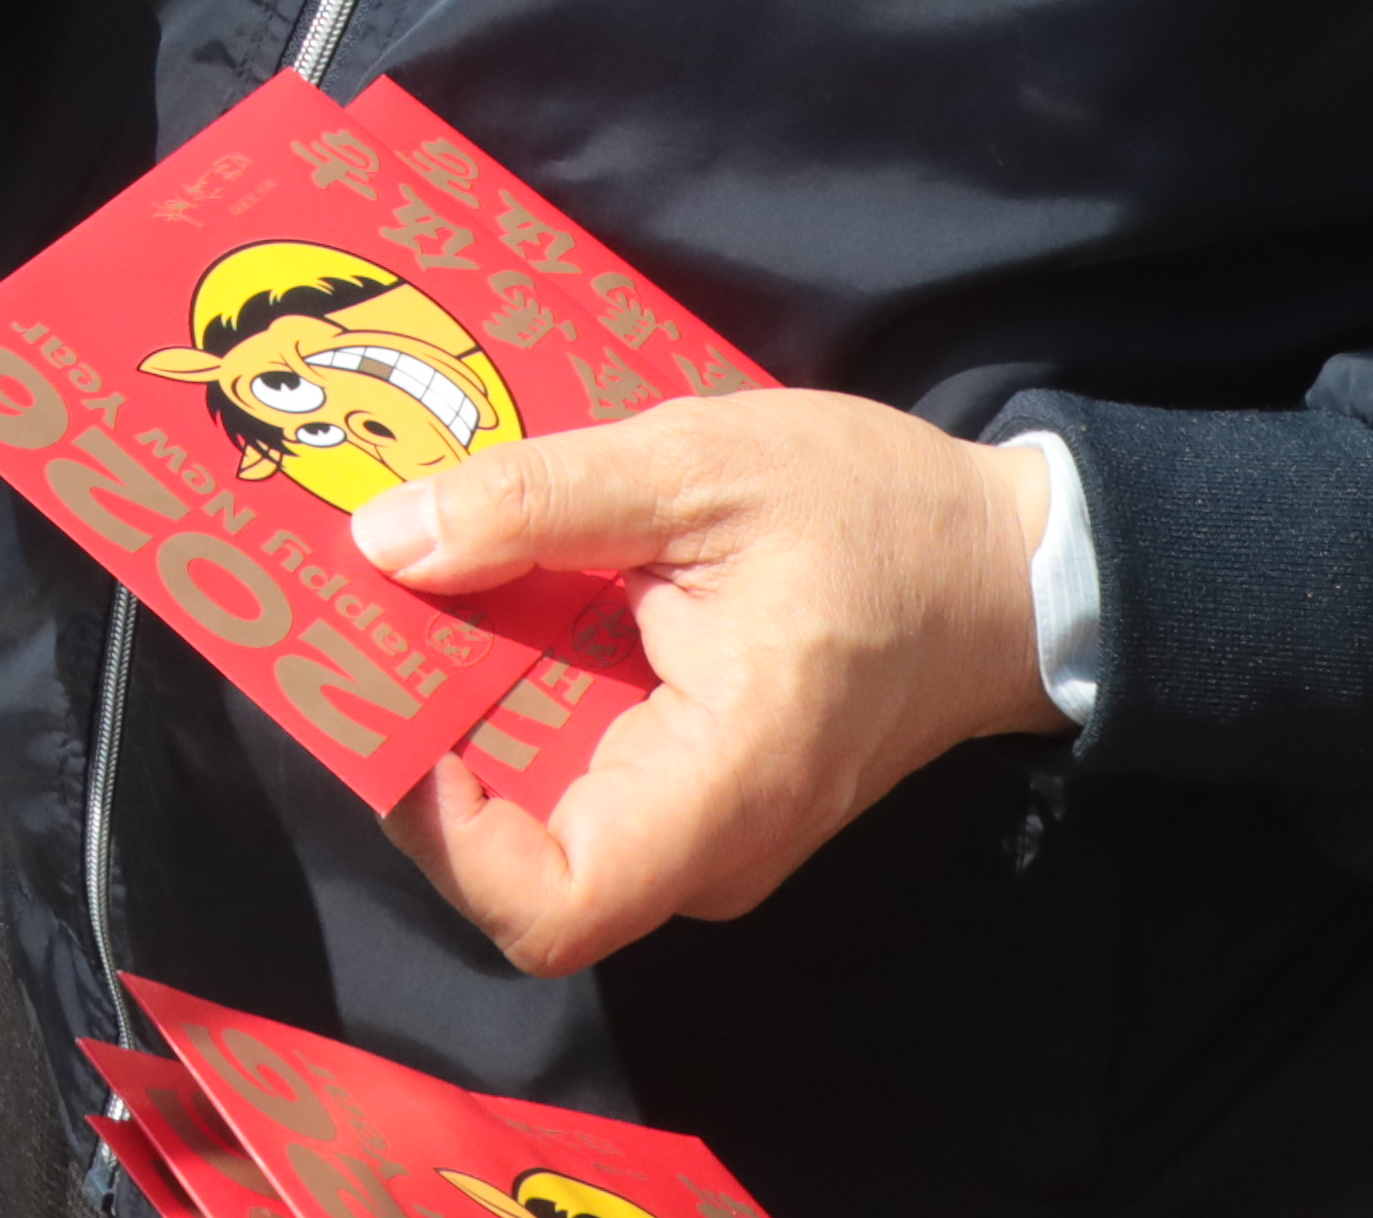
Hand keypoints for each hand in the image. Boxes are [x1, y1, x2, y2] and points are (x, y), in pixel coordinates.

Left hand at [351, 390, 1063, 973]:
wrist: (1006, 568)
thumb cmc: (871, 515)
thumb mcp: (698, 465)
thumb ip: (539, 502)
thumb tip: (386, 543)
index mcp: (723, 785)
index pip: (551, 907)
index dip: (447, 837)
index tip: (400, 714)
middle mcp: (712, 848)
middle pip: (523, 861)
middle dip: (430, 743)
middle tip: (367, 619)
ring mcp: (710, 835)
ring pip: (544, 817)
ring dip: (469, 714)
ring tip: (416, 591)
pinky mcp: (705, 800)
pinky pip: (583, 780)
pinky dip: (523, 702)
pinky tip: (493, 600)